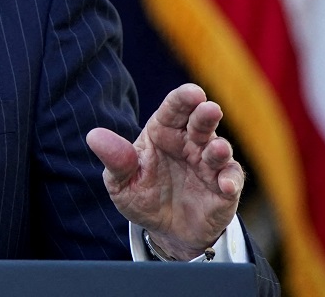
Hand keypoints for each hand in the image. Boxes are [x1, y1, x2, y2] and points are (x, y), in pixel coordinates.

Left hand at [86, 83, 242, 259]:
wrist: (165, 232)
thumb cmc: (142, 197)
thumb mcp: (122, 183)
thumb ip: (115, 160)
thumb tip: (93, 136)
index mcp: (163, 132)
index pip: (173, 109)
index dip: (183, 98)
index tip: (192, 93)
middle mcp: (189, 143)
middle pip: (200, 122)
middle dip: (206, 114)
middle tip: (209, 108)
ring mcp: (209, 164)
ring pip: (219, 149)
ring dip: (220, 148)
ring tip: (216, 150)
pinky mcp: (225, 188)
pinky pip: (232, 179)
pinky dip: (230, 181)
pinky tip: (225, 186)